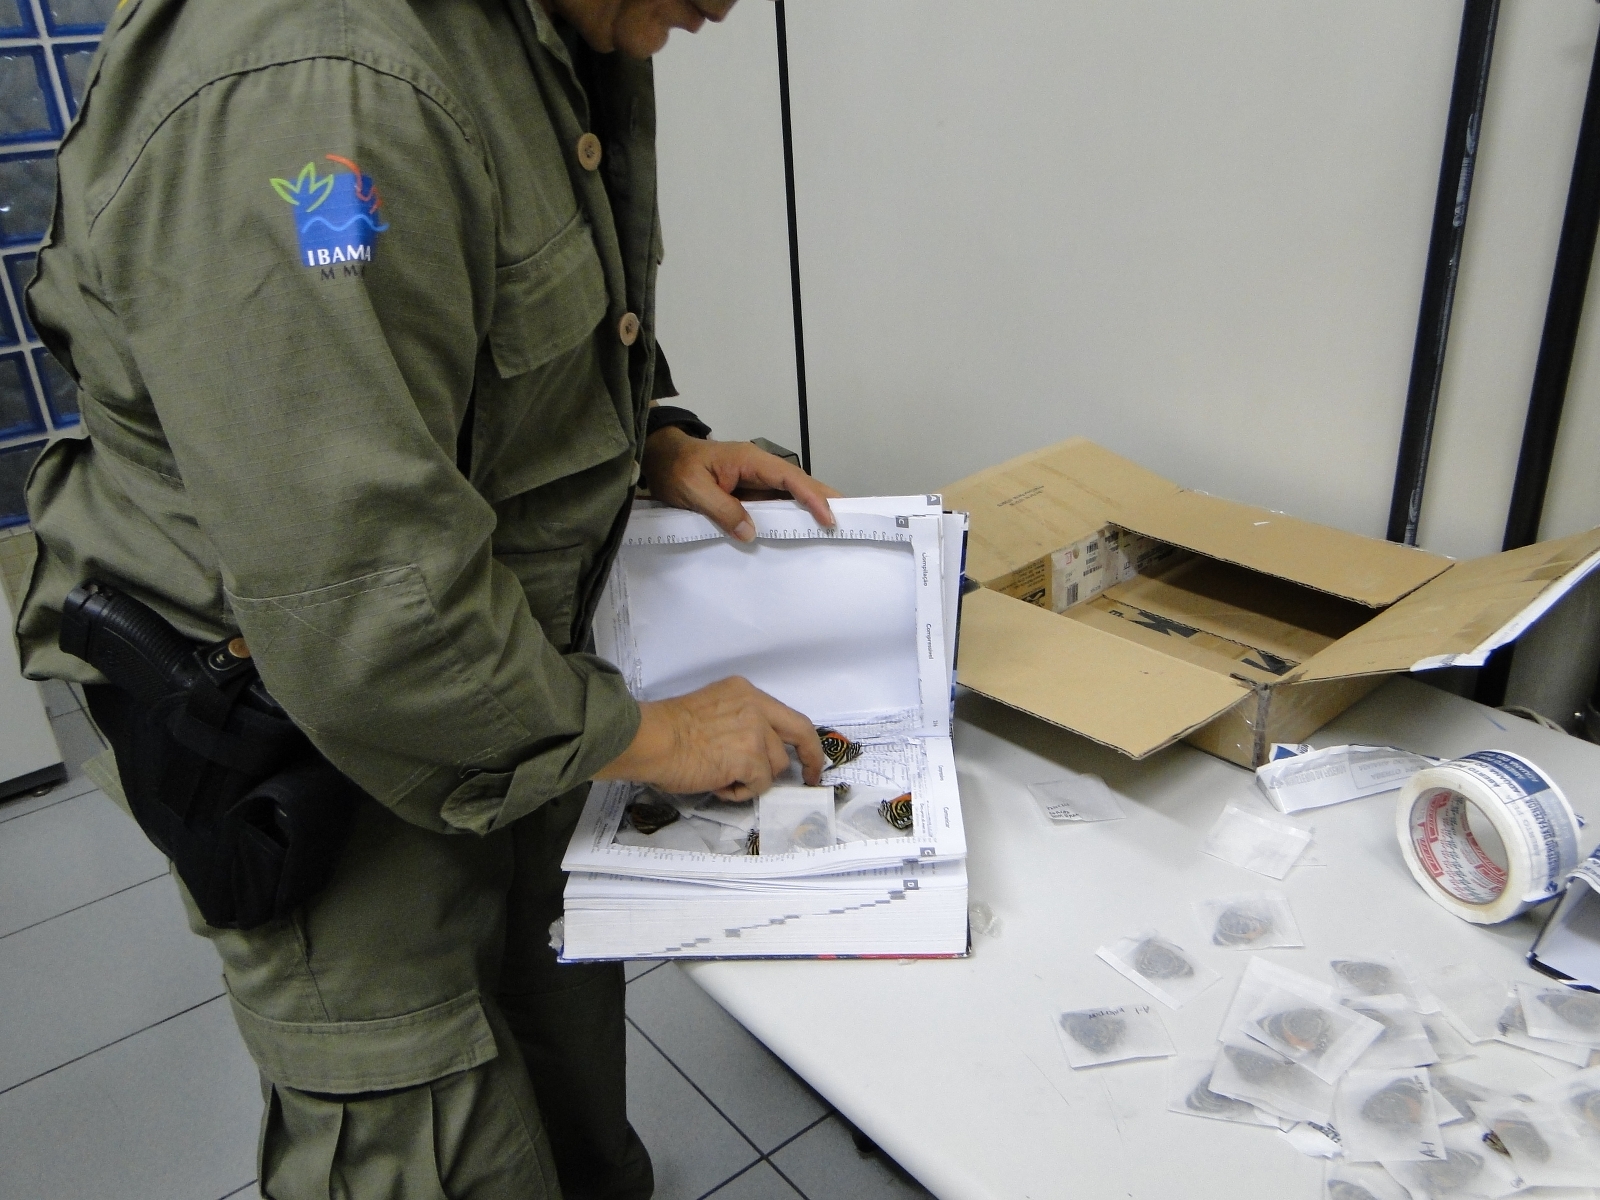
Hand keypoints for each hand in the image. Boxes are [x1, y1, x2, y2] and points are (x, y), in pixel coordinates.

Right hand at [594, 677, 825, 799]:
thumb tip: (753, 752)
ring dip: (753, 779)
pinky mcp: (749, 758)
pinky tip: (718, 785)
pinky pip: (759, 784)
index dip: (805, 738)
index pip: (788, 714)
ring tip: (723, 778)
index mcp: (744, 692)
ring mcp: (754, 732)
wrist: (650, 740)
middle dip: (810, 759)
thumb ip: (738, 722)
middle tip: (811, 778)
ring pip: (775, 766)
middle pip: (798, 734)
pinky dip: (741, 792)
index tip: (810, 756)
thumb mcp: (711, 710)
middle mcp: (755, 706)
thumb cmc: (666, 730)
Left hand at [642, 428, 840, 541]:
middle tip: (853, 521)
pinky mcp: (751, 494)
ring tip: (837, 530)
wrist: (661, 459)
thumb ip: (721, 509)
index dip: (812, 497)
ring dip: (813, 510)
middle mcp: (760, 468)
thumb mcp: (692, 489)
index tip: (829, 517)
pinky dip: (793, 517)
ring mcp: (757, 481)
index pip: (791, 478)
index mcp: (751, 461)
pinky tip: (804, 532)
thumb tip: (750, 533)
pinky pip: (777, 506)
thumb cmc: (675, 468)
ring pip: (792, 496)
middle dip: (826, 501)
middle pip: (801, 485)